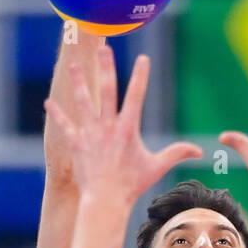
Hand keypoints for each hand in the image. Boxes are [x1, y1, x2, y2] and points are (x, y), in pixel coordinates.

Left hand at [44, 46, 200, 205]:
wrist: (105, 199)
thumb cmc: (132, 184)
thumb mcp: (156, 167)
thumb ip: (176, 153)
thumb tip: (199, 150)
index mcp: (128, 128)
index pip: (136, 96)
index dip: (140, 76)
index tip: (143, 58)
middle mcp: (108, 126)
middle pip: (107, 90)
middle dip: (106, 67)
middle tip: (103, 47)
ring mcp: (90, 133)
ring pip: (83, 102)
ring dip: (78, 82)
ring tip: (74, 65)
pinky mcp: (76, 143)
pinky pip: (65, 124)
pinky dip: (57, 114)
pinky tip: (48, 102)